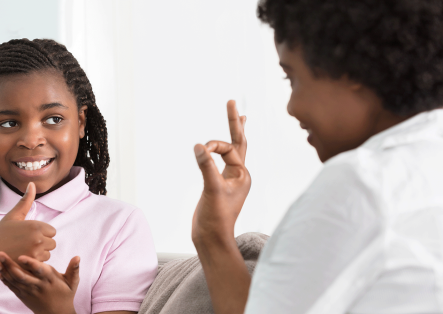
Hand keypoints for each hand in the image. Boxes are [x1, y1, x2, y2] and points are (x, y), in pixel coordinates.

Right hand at [0, 182, 57, 272]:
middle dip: (42, 244)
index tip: (29, 235)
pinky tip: (23, 258)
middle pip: (52, 243)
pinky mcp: (31, 264)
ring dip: (39, 253)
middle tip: (26, 244)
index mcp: (35, 225)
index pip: (52, 231)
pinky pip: (42, 264)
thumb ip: (25, 201)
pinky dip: (35, 262)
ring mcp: (35, 253)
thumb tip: (32, 183)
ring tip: (24, 251)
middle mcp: (38, 239)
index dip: (42, 233)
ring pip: (48, 253)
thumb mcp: (13, 215)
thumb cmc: (0, 232)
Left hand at [0, 252, 79, 313]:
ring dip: (4, 271)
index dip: (31, 264)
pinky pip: (12, 287)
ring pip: (15, 281)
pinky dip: (5, 280)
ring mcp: (29, 291)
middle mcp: (38, 286)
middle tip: (0, 253)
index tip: (21, 256)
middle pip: (22, 275)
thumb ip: (74, 269)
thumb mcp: (72, 283)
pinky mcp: (23, 296)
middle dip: (10, 264)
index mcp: (50, 280)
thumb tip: (78, 256)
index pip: (40, 271)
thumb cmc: (65, 294)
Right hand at [192, 100, 250, 242]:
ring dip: (233, 133)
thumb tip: (199, 146)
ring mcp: (229, 180)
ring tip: (240, 116)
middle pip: (239, 143)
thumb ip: (206, 167)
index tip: (200, 150)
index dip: (214, 147)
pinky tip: (219, 147)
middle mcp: (239, 175)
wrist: (211, 239)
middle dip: (235, 122)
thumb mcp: (212, 190)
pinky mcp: (218, 185)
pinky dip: (221, 150)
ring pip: (232, 151)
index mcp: (243, 175)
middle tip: (231, 102)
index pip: (229, 150)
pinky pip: (222, 161)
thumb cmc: (215, 218)